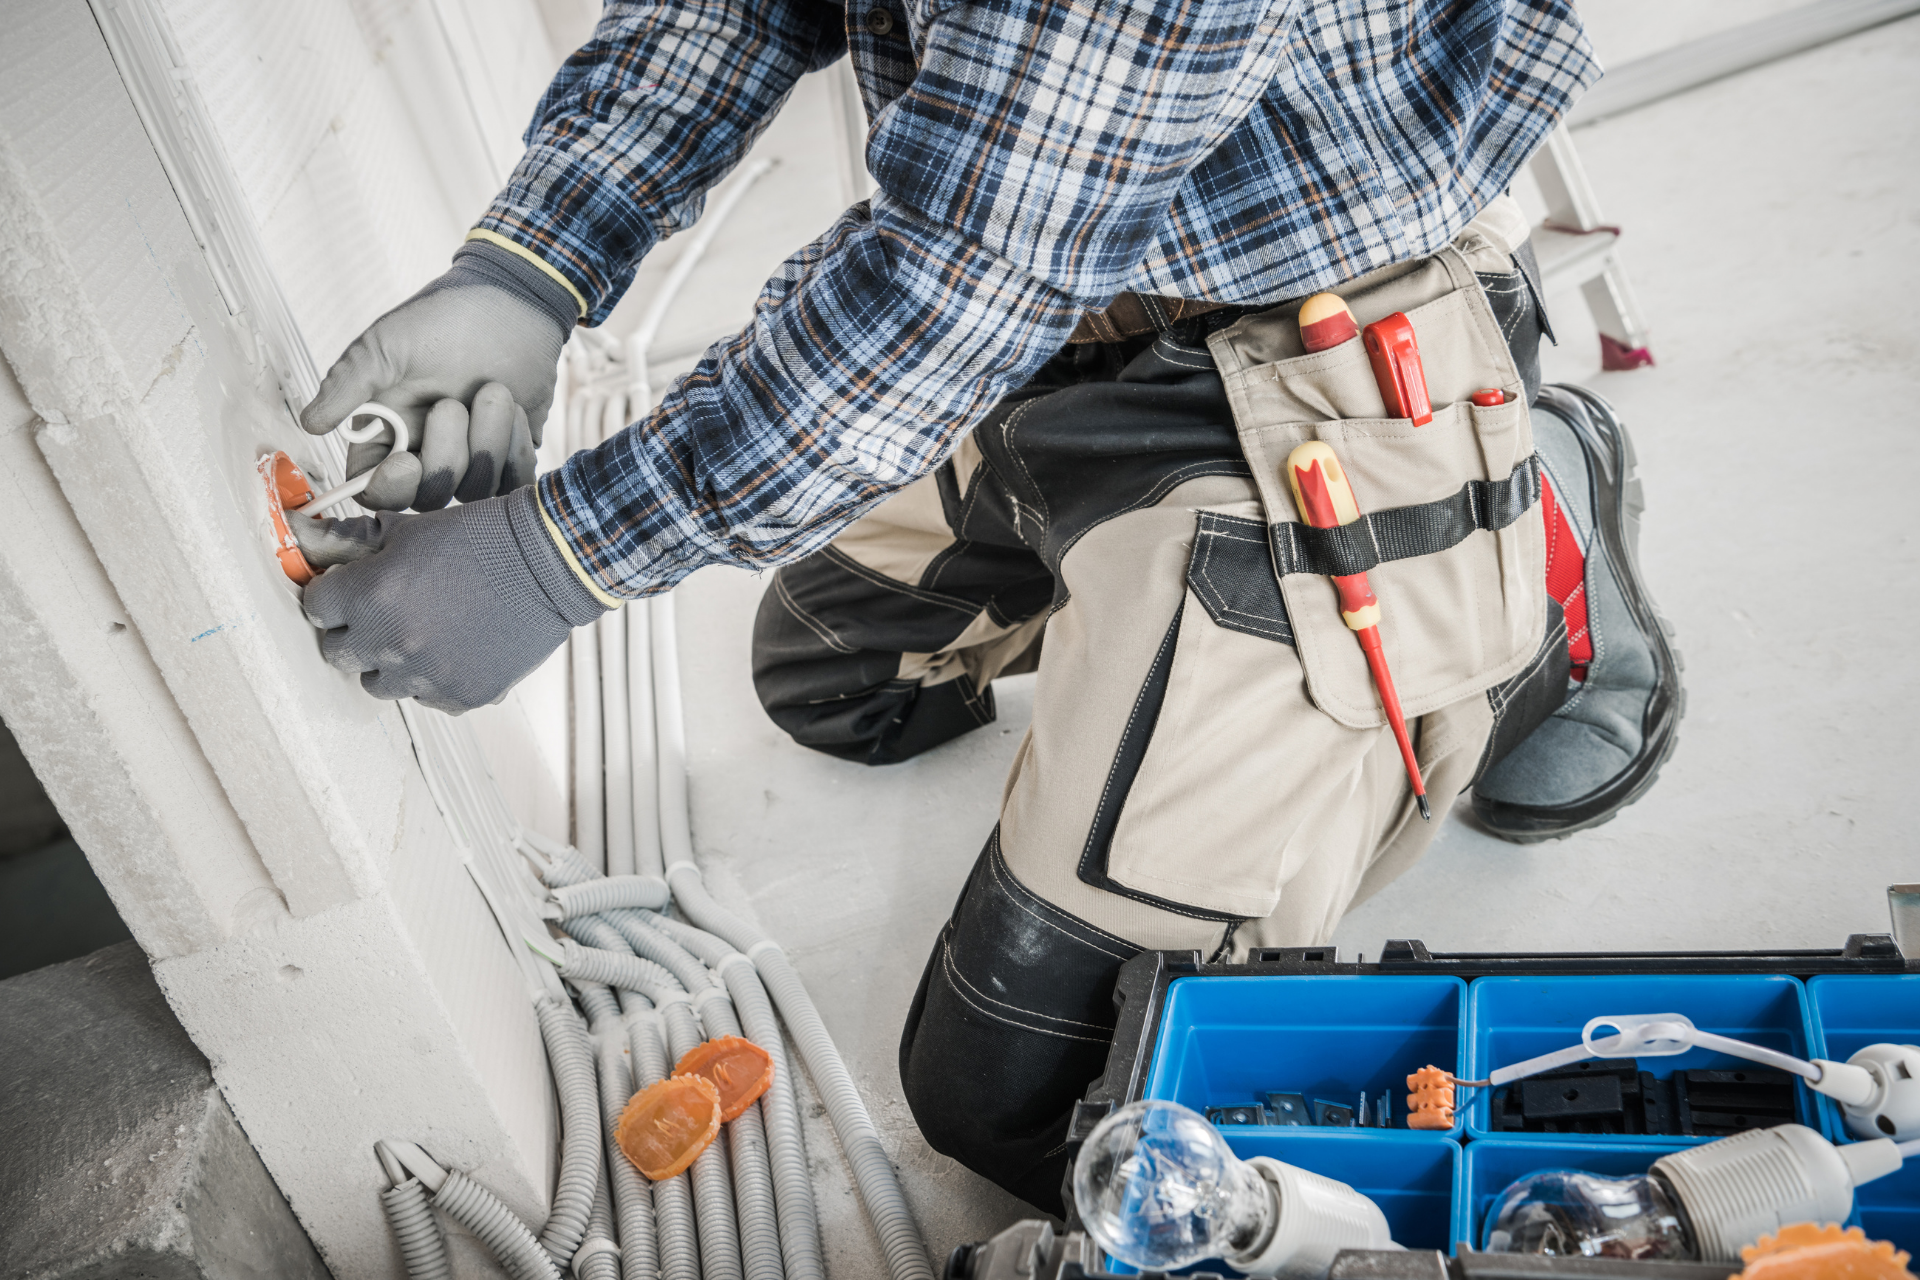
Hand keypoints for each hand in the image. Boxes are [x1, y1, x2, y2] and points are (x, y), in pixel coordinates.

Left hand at [299, 488, 607, 713]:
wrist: (549, 563)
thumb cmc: (483, 538)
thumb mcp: (411, 529)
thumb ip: (359, 545)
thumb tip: (315, 544)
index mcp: (369, 595)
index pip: (315, 608)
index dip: (332, 595)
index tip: (348, 590)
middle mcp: (391, 642)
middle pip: (337, 653)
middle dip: (353, 631)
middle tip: (381, 614)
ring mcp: (426, 675)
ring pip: (379, 684)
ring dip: (390, 662)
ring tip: (422, 634)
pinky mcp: (461, 695)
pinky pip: (427, 697)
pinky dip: (434, 678)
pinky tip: (455, 648)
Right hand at [301, 239, 576, 510]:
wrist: (507, 302)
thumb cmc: (441, 319)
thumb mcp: (384, 346)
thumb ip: (348, 386)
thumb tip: (310, 424)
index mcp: (388, 435)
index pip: (376, 489)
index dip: (388, 488)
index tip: (405, 462)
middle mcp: (427, 453)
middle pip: (429, 496)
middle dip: (445, 457)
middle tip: (451, 405)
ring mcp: (472, 457)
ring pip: (476, 489)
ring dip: (487, 441)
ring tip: (495, 391)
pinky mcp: (511, 453)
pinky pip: (515, 480)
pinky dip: (515, 447)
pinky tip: (515, 409)